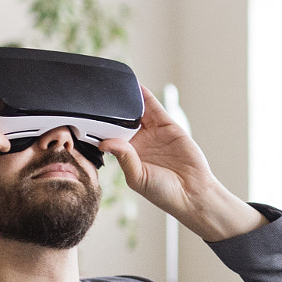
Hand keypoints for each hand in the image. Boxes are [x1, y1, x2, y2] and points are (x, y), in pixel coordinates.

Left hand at [102, 88, 262, 240]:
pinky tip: (136, 87)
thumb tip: (105, 142)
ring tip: (115, 87)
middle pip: (121, 121)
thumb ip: (123, 158)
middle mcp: (140, 143)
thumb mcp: (138, 178)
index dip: (100, 127)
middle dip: (112, 111)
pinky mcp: (168, 126)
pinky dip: (145, 96)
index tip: (88, 118)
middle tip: (99, 99)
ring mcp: (154, 133)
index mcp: (128, 157)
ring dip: (128, 101)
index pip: (110, 136)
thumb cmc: (165, 193)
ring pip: (137, 112)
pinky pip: (154, 108)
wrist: (193, 193)